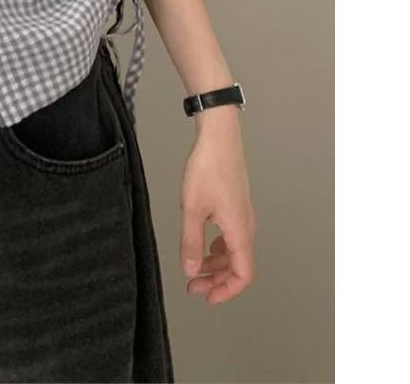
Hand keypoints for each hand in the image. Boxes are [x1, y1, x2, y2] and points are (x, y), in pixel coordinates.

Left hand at [179, 106, 256, 304]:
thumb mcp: (192, 208)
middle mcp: (246, 226)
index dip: (226, 292)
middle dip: (217, 281)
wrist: (219, 139)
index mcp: (240, 231)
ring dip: (216, 265)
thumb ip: (191, 242)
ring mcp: (242, 216)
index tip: (207, 297)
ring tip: (195, 269)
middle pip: (238, 266)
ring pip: (235, 252)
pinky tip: (203, 247)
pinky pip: (231, 237)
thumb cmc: (208, 168)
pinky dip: (218, 249)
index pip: (243, 275)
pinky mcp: (236, 206)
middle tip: (194, 286)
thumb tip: (191, 270)